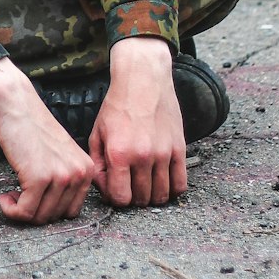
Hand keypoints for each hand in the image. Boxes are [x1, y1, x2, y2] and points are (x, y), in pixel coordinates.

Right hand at [0, 60, 95, 223]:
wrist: (17, 104)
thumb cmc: (32, 127)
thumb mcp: (60, 155)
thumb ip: (64, 179)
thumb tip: (51, 211)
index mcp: (86, 169)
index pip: (71, 211)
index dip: (47, 210)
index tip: (33, 200)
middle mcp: (78, 174)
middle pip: (55, 217)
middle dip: (33, 211)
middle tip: (18, 196)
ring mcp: (60, 176)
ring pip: (40, 217)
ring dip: (20, 211)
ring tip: (11, 195)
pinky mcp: (39, 177)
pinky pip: (25, 211)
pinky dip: (11, 210)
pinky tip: (4, 197)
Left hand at [89, 37, 186, 207]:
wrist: (143, 79)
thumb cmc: (118, 105)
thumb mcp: (97, 132)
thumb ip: (98, 164)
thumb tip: (105, 188)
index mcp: (119, 153)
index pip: (121, 198)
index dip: (116, 197)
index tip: (116, 187)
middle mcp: (143, 156)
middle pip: (142, 200)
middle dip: (134, 196)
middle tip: (130, 183)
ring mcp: (164, 154)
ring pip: (162, 196)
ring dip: (153, 195)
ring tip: (146, 182)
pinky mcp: (180, 149)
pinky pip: (181, 185)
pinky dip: (172, 189)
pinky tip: (163, 179)